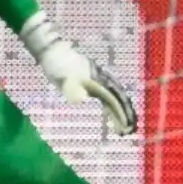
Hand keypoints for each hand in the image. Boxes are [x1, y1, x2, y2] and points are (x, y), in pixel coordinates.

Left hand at [20, 13, 137, 135]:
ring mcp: (98, 81)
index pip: (112, 99)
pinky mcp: (92, 83)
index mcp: (96, 80)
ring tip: (124, 127)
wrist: (53, 51)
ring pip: (114, 98)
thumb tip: (81, 99)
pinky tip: (112, 115)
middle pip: (118, 99)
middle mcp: (101, 80)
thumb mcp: (63, 77)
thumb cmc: (58, 65)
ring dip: (121, 112)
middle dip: (125, 115)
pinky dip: (112, 107)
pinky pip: (107, 96)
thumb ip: (72, 88)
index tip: (125, 128)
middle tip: (129, 132)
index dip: (120, 113)